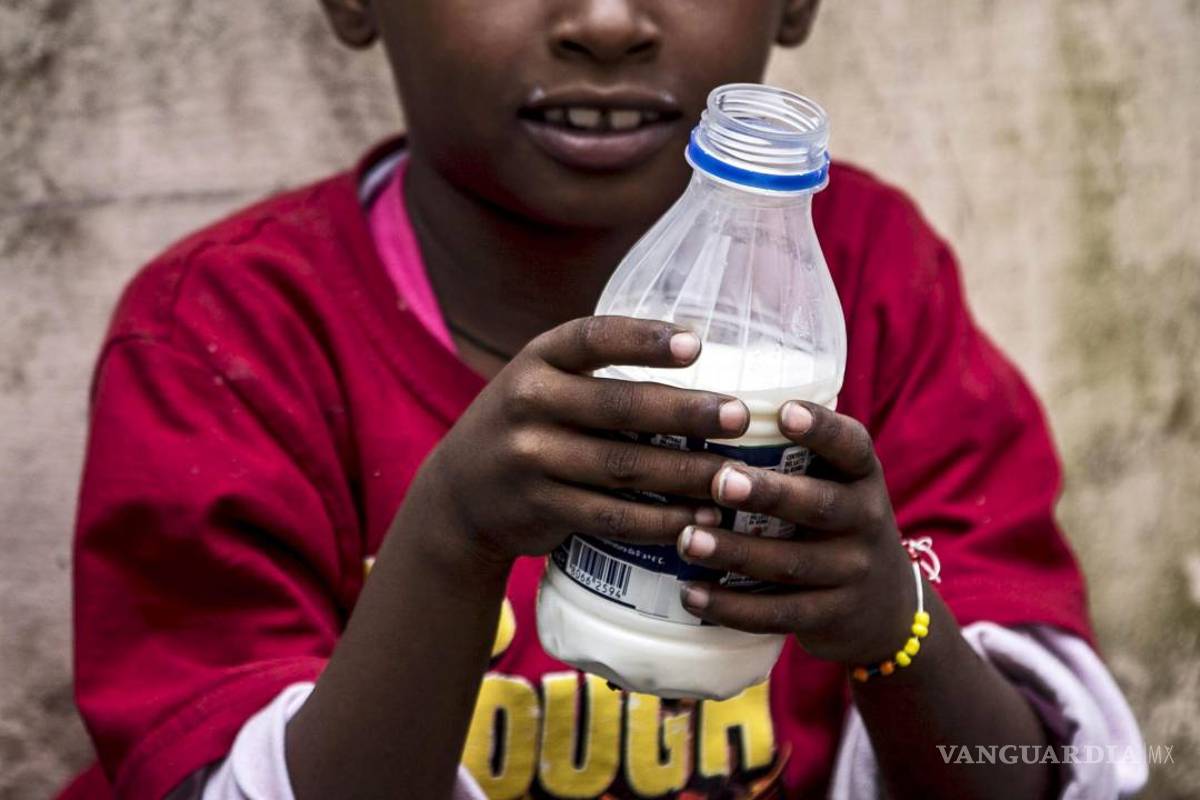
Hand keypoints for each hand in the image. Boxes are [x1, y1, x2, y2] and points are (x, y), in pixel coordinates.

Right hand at [404, 316, 749, 569]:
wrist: (460, 493)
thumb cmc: (529, 424)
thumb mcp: (545, 381)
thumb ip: (599, 370)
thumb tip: (702, 355)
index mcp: (537, 359)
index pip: (592, 338)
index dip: (644, 339)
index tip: (696, 342)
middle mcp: (529, 404)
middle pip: (618, 407)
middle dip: (685, 412)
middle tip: (739, 416)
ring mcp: (530, 459)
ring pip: (622, 468)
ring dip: (685, 474)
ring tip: (734, 477)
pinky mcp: (541, 508)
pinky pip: (611, 516)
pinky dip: (660, 520)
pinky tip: (697, 518)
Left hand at [675, 401, 916, 664]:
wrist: (887, 609)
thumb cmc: (836, 525)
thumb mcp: (837, 486)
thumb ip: (794, 459)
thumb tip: (705, 418)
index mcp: (863, 477)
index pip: (852, 446)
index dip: (822, 429)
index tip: (784, 412)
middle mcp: (866, 521)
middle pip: (820, 506)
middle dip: (769, 494)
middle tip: (720, 481)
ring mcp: (852, 573)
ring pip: (790, 564)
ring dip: (734, 552)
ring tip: (687, 539)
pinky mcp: (830, 617)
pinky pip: (777, 614)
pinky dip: (731, 607)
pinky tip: (690, 593)